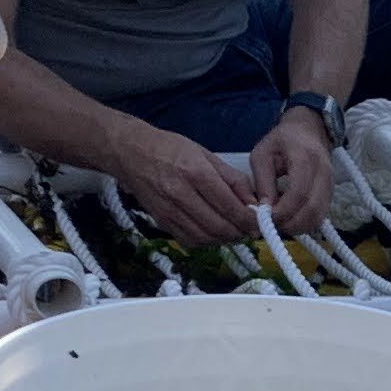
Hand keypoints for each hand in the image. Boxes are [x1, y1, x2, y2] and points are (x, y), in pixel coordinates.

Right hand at [107, 120, 260, 243]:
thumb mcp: (207, 155)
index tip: (259, 224)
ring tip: (233, 232)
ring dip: (224, 240)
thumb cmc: (171, 149)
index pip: (229, 206)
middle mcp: (181, 194)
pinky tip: (213, 232)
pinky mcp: (161, 221)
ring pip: (204, 237)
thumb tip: (253, 203)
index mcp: (195, 172)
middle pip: (218, 226)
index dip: (248, 221)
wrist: (131, 153)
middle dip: (239, 233)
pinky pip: (189, 240)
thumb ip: (232, 180)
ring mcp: (169, 210)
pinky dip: (206, 241)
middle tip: (249, 231)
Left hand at [251, 109, 337, 236]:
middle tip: (272, 225)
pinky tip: (290, 218)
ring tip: (280, 223)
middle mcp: (323, 172)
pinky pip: (321, 215)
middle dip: (291, 223)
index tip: (267, 217)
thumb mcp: (262, 154)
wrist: (309, 130)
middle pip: (313, 209)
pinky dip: (305, 223)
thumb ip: (263, 181)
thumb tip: (265, 210)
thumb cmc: (282, 140)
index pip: (299, 192)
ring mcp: (331, 184)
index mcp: (305, 157)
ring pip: (319, 216)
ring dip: (298, 226)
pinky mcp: (331, 193)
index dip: (283, 210)